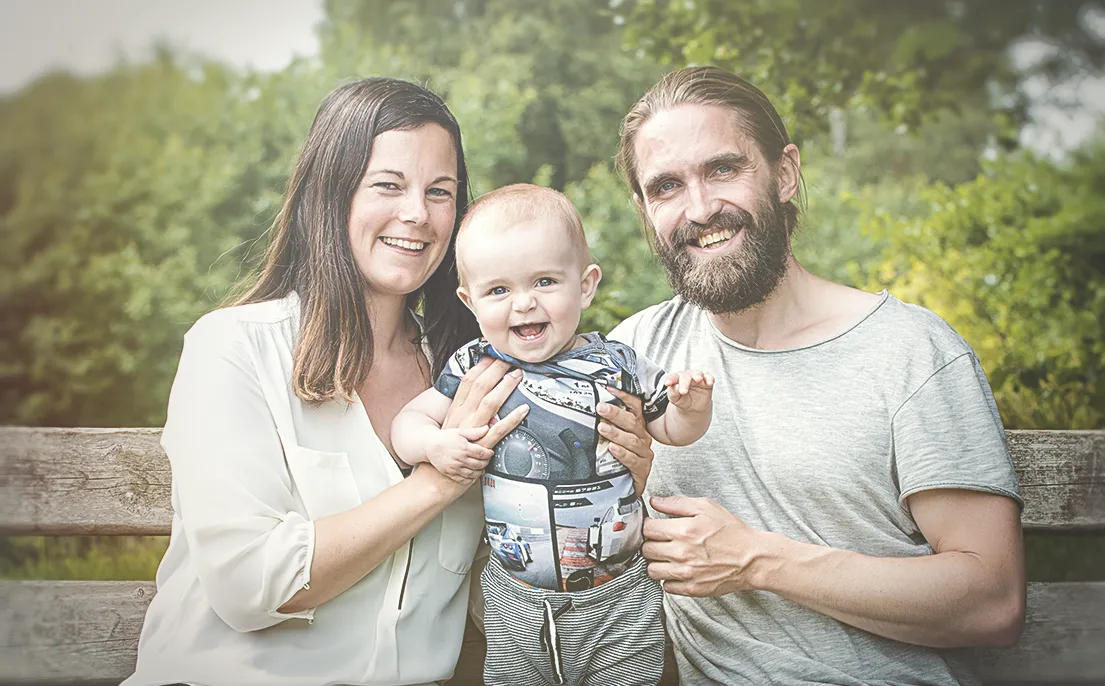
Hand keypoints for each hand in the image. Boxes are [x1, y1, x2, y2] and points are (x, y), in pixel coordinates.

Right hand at [427, 426, 493, 483]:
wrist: (430, 446)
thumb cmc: (445, 438)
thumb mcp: (460, 432)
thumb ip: (474, 432)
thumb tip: (487, 428)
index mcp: (464, 448)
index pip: (482, 453)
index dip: (489, 453)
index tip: (490, 453)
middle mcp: (460, 459)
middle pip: (479, 464)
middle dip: (486, 462)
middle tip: (487, 460)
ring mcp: (455, 468)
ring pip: (473, 473)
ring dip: (480, 471)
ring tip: (481, 468)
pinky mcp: (450, 473)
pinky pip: (464, 479)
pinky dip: (471, 479)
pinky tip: (473, 475)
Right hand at [441, 357, 528, 447]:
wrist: (444, 472)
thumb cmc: (453, 445)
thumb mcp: (455, 421)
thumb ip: (466, 406)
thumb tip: (481, 390)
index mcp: (457, 409)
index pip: (468, 381)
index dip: (481, 365)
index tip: (492, 354)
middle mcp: (464, 416)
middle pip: (480, 386)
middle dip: (496, 369)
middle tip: (509, 358)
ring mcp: (473, 430)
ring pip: (490, 402)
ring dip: (505, 386)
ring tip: (518, 375)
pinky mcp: (483, 444)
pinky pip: (500, 429)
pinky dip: (513, 418)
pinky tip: (524, 409)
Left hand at [597, 387, 654, 496]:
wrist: (628, 487)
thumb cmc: (621, 461)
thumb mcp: (614, 440)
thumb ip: (607, 425)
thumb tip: (592, 410)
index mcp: (636, 427)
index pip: (634, 407)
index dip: (624, 396)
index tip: (609, 388)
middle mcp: (642, 438)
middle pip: (632, 422)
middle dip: (616, 414)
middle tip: (601, 408)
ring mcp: (643, 453)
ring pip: (632, 440)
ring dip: (616, 433)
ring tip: (603, 429)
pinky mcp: (642, 469)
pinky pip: (633, 459)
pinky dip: (622, 453)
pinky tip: (613, 449)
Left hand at [641, 495, 767, 596]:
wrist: (753, 559)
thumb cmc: (732, 532)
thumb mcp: (706, 507)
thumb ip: (677, 503)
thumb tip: (655, 501)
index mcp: (683, 530)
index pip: (647, 529)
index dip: (650, 525)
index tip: (656, 527)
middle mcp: (681, 553)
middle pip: (646, 550)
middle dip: (652, 543)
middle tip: (663, 541)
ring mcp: (686, 573)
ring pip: (652, 570)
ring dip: (657, 562)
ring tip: (668, 556)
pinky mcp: (692, 589)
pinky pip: (666, 586)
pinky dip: (669, 579)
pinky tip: (678, 569)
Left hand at [664, 370, 713, 413]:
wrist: (693, 408)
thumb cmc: (683, 401)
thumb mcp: (675, 399)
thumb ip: (673, 393)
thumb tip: (674, 387)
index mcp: (676, 380)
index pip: (672, 377)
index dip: (670, 379)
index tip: (668, 383)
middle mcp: (687, 377)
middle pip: (685, 376)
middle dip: (684, 383)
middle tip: (683, 391)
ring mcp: (697, 379)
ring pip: (697, 373)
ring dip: (697, 375)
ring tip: (698, 380)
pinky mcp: (706, 382)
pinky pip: (709, 378)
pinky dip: (709, 379)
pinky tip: (709, 383)